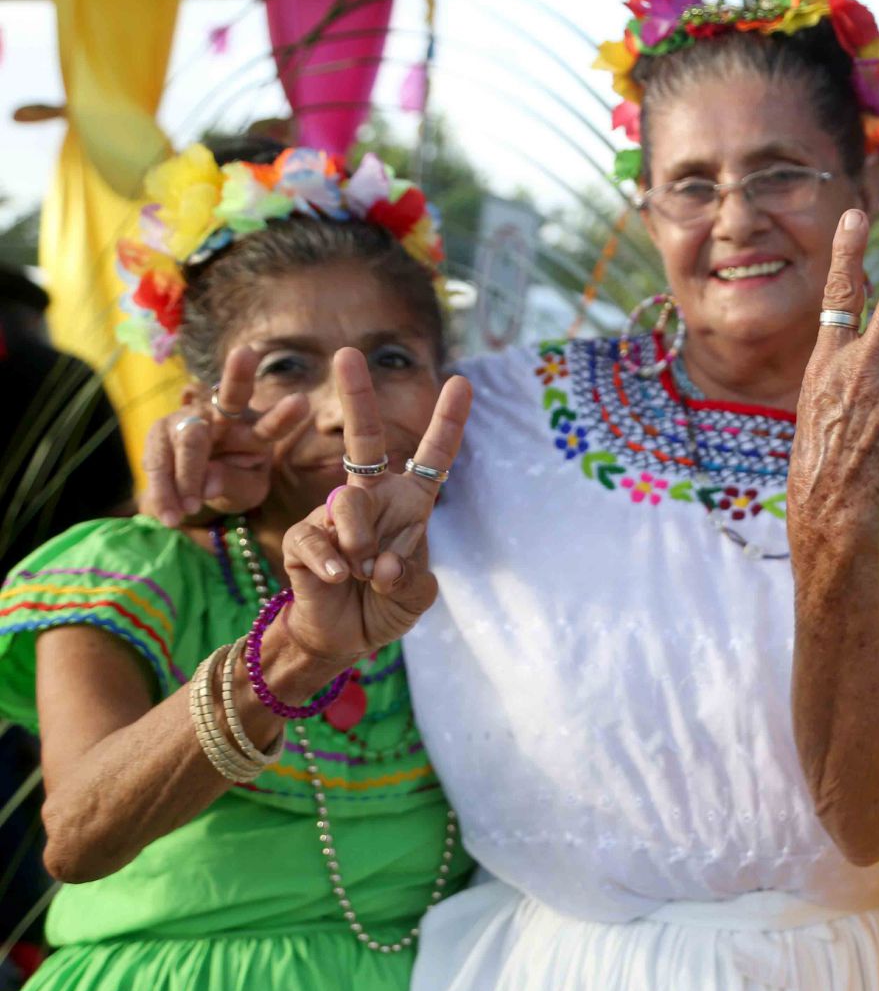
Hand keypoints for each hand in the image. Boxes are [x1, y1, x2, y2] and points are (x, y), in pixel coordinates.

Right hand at [140, 346, 308, 522]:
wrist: (194, 488)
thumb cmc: (232, 483)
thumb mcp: (244, 493)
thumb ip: (232, 485)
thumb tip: (206, 483)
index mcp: (257, 431)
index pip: (273, 424)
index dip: (285, 415)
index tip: (303, 401)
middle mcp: (226, 418)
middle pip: (232, 394)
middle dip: (240, 373)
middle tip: (247, 353)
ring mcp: (192, 420)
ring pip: (189, 440)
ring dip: (186, 475)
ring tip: (187, 510)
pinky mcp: (161, 432)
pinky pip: (159, 460)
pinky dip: (162, 491)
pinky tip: (169, 514)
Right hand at [278, 348, 470, 667]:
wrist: (343, 638)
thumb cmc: (384, 608)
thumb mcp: (415, 596)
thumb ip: (410, 578)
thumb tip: (382, 563)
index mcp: (409, 503)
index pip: (432, 457)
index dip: (447, 422)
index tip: (462, 381)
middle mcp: (371, 499)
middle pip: (363, 438)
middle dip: (356, 395)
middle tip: (346, 353)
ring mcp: (333, 515)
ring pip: (346, 507)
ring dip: (361, 544)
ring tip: (364, 574)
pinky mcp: (303, 538)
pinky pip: (317, 540)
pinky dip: (333, 563)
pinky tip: (340, 579)